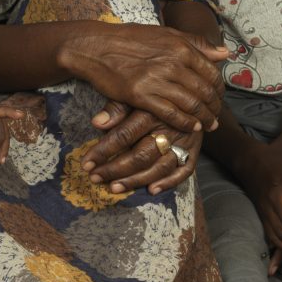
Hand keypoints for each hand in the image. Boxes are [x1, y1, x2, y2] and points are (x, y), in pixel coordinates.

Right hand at [65, 23, 227, 134]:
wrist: (96, 46)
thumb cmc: (131, 39)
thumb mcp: (166, 33)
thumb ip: (197, 43)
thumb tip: (225, 54)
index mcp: (181, 47)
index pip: (211, 73)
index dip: (219, 89)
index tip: (219, 98)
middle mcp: (173, 63)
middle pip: (204, 91)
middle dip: (214, 107)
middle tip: (217, 117)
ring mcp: (157, 80)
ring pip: (190, 104)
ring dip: (204, 118)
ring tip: (209, 125)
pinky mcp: (141, 95)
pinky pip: (170, 113)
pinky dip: (185, 122)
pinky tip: (192, 128)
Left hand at [79, 103, 201, 194]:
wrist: (194, 91)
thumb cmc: (156, 93)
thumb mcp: (136, 93)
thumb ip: (117, 107)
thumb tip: (97, 123)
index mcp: (152, 111)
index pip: (124, 135)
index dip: (103, 151)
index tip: (86, 164)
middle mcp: (169, 127)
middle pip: (141, 155)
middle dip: (115, 169)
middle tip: (95, 178)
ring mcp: (184, 141)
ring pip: (160, 167)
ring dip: (136, 180)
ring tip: (114, 187)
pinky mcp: (195, 149)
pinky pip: (184, 171)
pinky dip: (169, 182)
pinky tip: (151, 190)